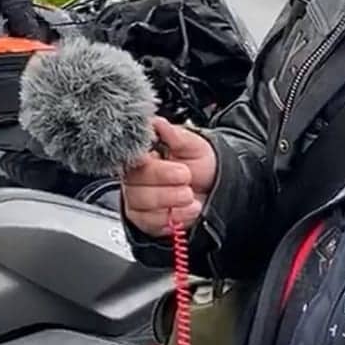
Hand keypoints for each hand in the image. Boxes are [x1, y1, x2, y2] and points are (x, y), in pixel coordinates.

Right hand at [122, 117, 218, 238]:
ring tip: (189, 195)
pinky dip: (173, 217)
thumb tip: (157, 122)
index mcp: (142, 153)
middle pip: (134, 180)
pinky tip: (188, 209)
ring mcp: (137, 198)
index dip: (146, 161)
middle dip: (163, 180)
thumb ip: (175, 135)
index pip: (131, 156)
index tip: (160, 159)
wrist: (213, 190)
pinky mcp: (144, 219)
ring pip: (141, 202)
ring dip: (170, 199)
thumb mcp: (194, 144)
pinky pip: (150, 222)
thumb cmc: (200, 164)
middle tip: (186, 176)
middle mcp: (135, 175)